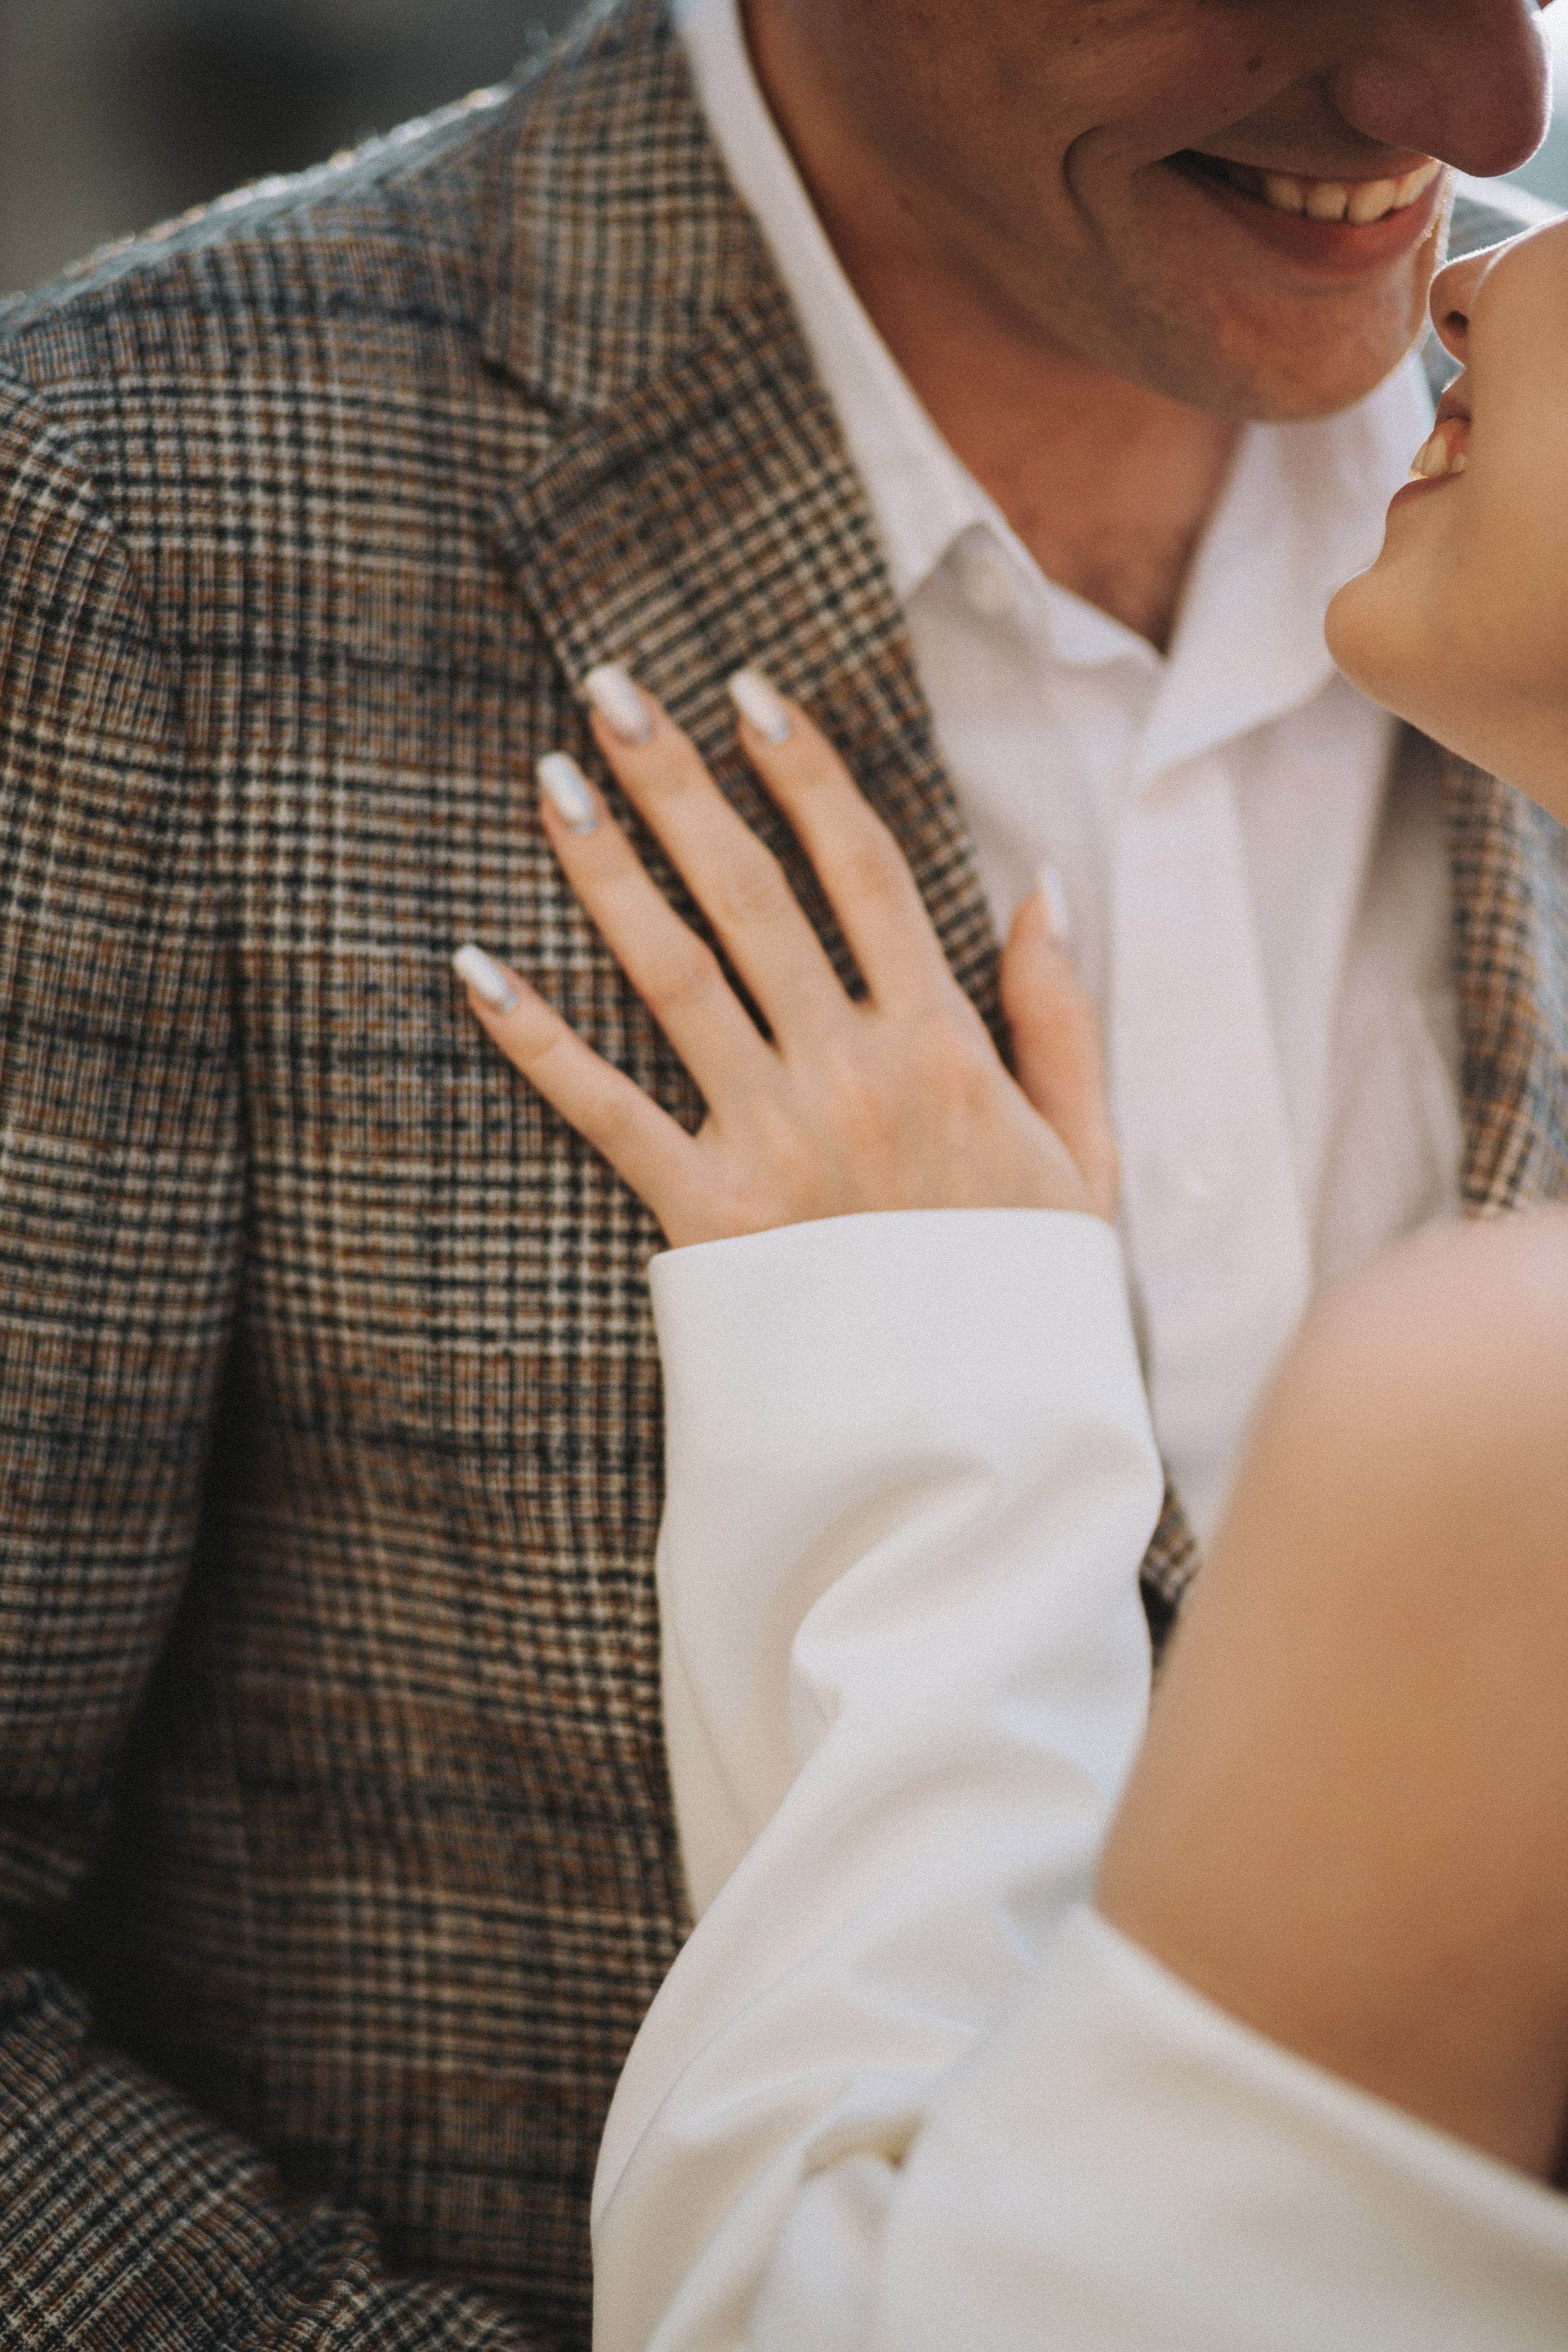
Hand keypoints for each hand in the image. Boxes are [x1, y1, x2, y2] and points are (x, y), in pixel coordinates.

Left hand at [455, 665, 1116, 1248]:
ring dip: (606, 869)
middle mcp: (852, 1073)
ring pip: (674, 976)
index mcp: (943, 1047)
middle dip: (680, 780)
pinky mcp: (706, 1219)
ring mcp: (775, 1141)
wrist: (976, 1442)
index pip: (866, 873)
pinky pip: (606, 1113)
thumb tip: (1038, 888)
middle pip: (753, 895)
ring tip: (549, 778)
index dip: (808, 773)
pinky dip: (536, 1040)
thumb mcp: (1085, 1154)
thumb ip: (1060, 1019)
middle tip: (609, 686)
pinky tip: (475, 966)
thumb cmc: (1022, 1297)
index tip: (754, 692)